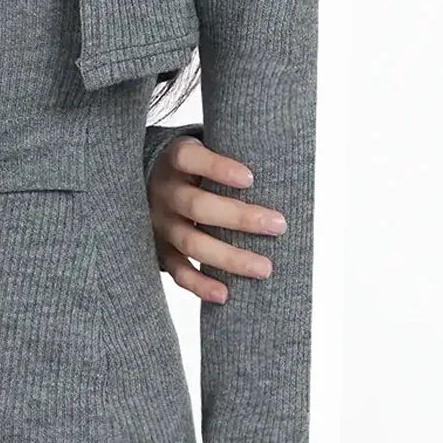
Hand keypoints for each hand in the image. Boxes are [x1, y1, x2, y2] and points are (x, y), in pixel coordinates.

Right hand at [146, 132, 287, 301]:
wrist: (154, 181)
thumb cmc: (197, 166)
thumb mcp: (205, 149)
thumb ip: (233, 152)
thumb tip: (288, 164)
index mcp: (175, 160)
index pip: (190, 158)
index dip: (217, 168)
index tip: (250, 178)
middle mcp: (163, 191)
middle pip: (197, 206)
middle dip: (239, 218)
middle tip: (279, 225)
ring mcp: (160, 223)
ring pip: (191, 242)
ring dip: (229, 258)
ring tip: (265, 268)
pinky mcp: (160, 248)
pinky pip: (177, 270)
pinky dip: (199, 284)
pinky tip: (224, 294)